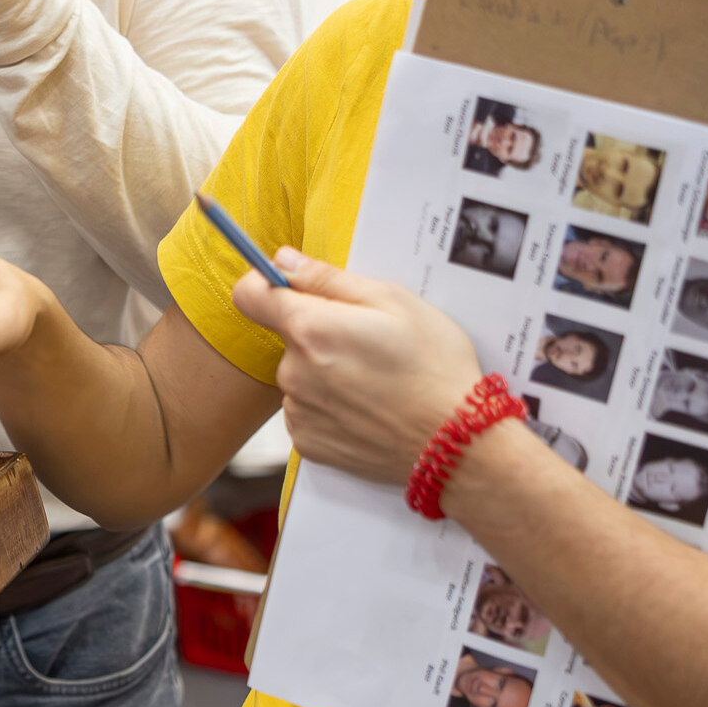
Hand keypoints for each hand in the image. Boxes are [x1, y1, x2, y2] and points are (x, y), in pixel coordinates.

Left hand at [231, 249, 485, 483]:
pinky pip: (307, 410)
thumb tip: (283, 261)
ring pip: (299, 373)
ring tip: (376, 381)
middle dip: (319, 331)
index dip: (268, 284)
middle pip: (288, 336)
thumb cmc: (434, 366)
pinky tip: (368, 408)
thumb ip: (327, 278)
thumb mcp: (393, 302)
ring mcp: (298, 411)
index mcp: (309, 328)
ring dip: (325, 371)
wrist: (457, 445)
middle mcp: (292, 371)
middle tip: (370, 342)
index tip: (294, 287)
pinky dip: (331, 406)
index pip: (250, 294)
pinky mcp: (308, 443)